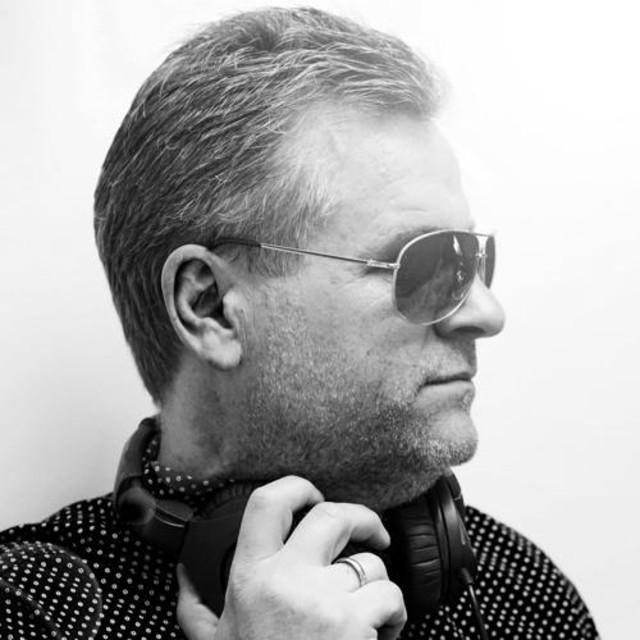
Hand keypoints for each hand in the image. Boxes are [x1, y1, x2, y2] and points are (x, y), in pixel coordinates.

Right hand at [176, 476, 406, 639]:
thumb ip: (197, 606)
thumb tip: (185, 574)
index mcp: (249, 577)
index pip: (268, 503)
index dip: (297, 487)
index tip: (314, 496)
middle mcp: (284, 581)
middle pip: (332, 515)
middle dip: (363, 519)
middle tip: (372, 535)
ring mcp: (321, 601)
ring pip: (369, 563)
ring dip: (376, 584)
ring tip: (365, 610)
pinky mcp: (354, 624)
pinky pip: (389, 595)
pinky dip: (393, 613)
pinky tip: (381, 631)